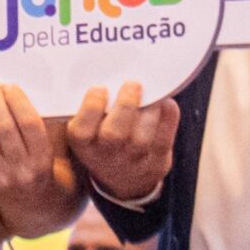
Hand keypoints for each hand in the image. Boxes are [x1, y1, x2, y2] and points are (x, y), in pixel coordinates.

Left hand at [0, 79, 68, 226]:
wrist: (34, 210)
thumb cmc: (48, 170)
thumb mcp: (59, 153)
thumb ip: (50, 127)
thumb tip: (34, 89)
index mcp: (43, 163)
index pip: (30, 126)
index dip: (18, 103)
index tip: (10, 85)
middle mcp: (21, 172)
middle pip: (5, 129)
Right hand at [68, 82, 177, 203]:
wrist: (123, 180)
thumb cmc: (102, 141)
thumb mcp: (87, 128)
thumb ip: (89, 105)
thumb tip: (103, 68)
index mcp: (83, 144)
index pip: (81, 131)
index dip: (91, 108)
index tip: (100, 88)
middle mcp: (106, 155)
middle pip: (114, 134)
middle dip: (125, 106)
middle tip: (133, 84)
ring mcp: (132, 162)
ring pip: (142, 138)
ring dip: (149, 111)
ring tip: (152, 94)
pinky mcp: (155, 163)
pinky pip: (163, 142)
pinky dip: (168, 120)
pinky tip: (167, 104)